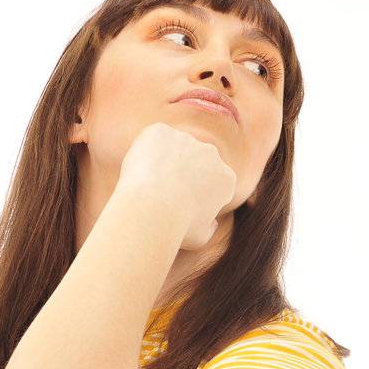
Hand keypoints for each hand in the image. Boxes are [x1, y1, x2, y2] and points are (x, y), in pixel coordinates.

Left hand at [116, 121, 237, 250]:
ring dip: (165, 160)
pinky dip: (146, 151)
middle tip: (164, 193)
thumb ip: (210, 226)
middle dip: (186, 172)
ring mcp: (187, 139)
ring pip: (175, 148)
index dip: (199, 195)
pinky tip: (141, 170)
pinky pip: (153, 139)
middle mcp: (212, 154)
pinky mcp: (162, 131)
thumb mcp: (201, 237)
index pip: (215, 182)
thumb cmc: (177, 229)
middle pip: (198, 160)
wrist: (151, 209)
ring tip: (150, 184)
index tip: (183, 207)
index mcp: (227, 178)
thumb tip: (212, 222)